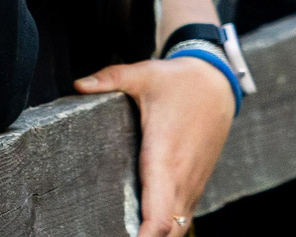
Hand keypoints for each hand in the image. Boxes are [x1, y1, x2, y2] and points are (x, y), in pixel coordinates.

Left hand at [73, 55, 234, 236]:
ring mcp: (192, 184)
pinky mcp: (196, 183)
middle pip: (169, 232)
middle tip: (113, 235)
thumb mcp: (143, 74)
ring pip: (179, 227)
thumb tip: (78, 85)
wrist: (218, 83)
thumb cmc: (179, 82)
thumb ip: (110, 79)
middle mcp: (181, 178)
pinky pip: (183, 216)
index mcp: (165, 158)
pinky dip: (168, 228)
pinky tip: (145, 228)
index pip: (160, 216)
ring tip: (126, 232)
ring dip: (158, 235)